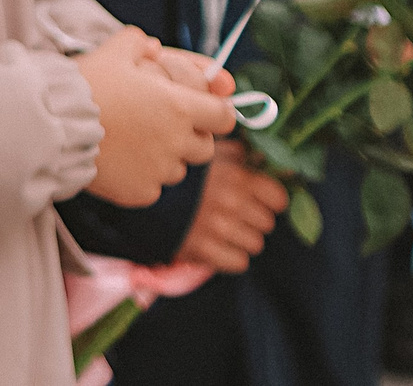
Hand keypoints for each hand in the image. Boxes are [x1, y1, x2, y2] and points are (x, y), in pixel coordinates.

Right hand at [76, 27, 231, 205]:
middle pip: (205, 146)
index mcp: (179, 106)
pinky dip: (141, 177)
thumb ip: (139, 42)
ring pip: (178, 168)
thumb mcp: (112, 51)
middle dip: (189, 136)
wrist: (52, 124)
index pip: (224, 116)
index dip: (215, 112)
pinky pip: (153, 187)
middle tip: (158, 125)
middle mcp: (176, 141)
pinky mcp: (141, 192)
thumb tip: (154, 47)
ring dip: (165, 157)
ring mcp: (160, 170)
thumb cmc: (85, 85)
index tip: (199, 110)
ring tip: (133, 143)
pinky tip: (119, 161)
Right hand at [173, 139, 287, 273]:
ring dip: (242, 238)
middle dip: (252, 219)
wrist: (134, 186)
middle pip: (266, 223)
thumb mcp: (206, 150)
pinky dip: (230, 256)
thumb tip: (270, 161)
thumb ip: (239, 154)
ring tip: (223, 229)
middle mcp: (231, 202)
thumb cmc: (175, 166)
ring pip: (255, 244)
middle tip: (233, 213)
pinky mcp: (203, 250)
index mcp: (235, 175)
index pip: (278, 198)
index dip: (269, 199)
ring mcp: (217, 228)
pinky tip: (215, 244)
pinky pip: (239, 262)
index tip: (255, 199)